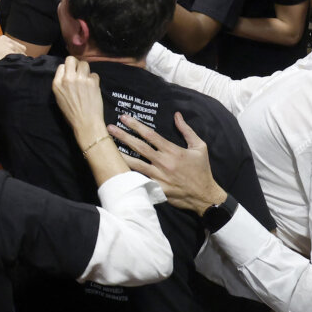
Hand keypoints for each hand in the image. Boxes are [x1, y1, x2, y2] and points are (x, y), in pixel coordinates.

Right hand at [51, 57, 106, 145]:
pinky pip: (94, 74)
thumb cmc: (71, 113)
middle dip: (76, 64)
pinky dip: (94, 80)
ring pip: (84, 64)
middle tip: (79, 72)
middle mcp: (68, 79)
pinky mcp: (92, 82)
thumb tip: (68, 73)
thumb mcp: (59, 98)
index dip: (67, 69)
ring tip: (86, 79)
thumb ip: (62, 83)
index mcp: (57, 83)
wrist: (86, 122)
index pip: (62, 66)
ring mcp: (81, 79)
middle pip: (71, 59)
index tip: (71, 75)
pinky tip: (92, 88)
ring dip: (86, 70)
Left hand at [107, 111, 227, 214]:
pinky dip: (128, 174)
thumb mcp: (199, 147)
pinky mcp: (156, 188)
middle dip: (123, 136)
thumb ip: (187, 130)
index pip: (150, 135)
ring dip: (121, 155)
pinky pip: (140, 179)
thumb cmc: (202, 170)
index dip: (135, 125)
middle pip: (139, 146)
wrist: (204, 196)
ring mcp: (158, 176)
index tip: (124, 118)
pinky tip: (117, 169)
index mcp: (172, 151)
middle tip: (109, 128)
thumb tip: (176, 115)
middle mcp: (163, 162)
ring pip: (135, 164)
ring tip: (107, 148)